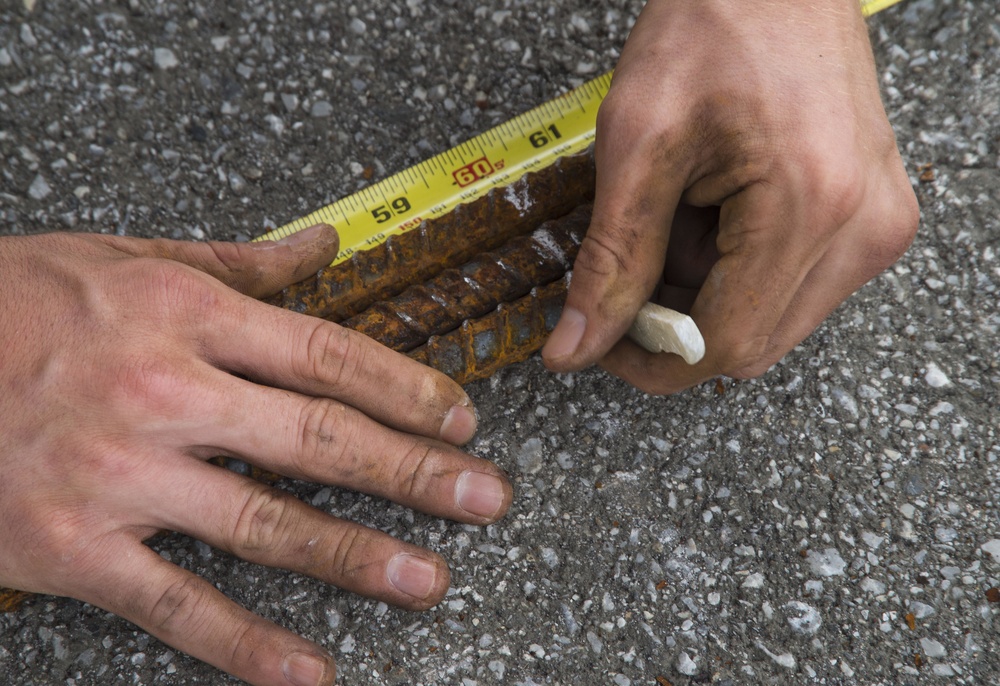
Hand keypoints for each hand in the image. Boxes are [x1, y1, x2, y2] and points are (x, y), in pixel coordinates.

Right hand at [0, 226, 511, 685]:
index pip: (327, 355)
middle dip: (413, 471)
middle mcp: (165, 391)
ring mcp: (122, 474)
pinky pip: (176, 606)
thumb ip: (239, 260)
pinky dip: (246, 646)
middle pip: (318, 438)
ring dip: (356, 556)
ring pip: (265, 523)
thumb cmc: (12, 300)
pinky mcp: (75, 548)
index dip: (407, 388)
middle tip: (486, 498)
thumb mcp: (127, 256)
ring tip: (428, 579)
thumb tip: (325, 245)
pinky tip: (310, 672)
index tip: (460, 419)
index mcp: (185, 314)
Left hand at [542, 0, 918, 392]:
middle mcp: (864, 230)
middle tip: (633, 262)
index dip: (650, 358)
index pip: (723, 346)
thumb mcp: (637, 143)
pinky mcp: (875, 219)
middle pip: (750, 344)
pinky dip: (740, 273)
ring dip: (707, 295)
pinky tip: (717, 213)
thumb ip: (609, 259)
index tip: (601, 336)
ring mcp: (878, 227)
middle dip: (676, 323)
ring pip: (771, 322)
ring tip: (682, 216)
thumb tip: (573, 350)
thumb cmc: (711, 30)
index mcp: (812, 208)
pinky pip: (796, 288)